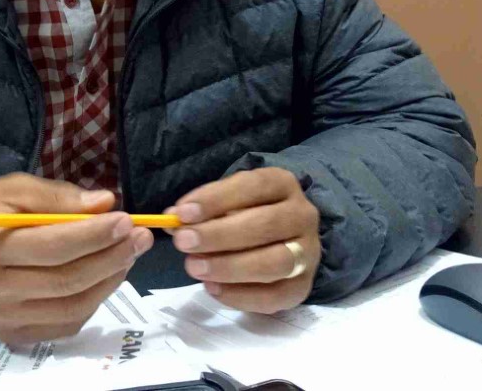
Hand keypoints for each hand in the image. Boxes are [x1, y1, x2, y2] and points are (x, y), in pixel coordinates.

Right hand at [0, 174, 153, 344]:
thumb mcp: (15, 188)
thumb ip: (59, 197)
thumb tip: (105, 204)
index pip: (52, 245)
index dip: (94, 235)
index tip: (125, 220)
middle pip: (66, 280)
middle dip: (110, 258)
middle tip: (138, 238)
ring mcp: (3, 317)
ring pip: (71, 307)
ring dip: (108, 281)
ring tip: (127, 255)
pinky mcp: (13, 334)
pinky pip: (65, 323)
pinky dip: (93, 302)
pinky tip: (104, 277)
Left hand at [167, 167, 320, 312]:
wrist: (284, 240)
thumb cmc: (248, 214)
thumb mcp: (227, 202)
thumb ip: (203, 210)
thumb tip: (173, 219)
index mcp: (283, 184)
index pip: (253, 186)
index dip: (216, 199)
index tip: (182, 214)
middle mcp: (302, 216)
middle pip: (265, 225)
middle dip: (219, 235)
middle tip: (183, 243)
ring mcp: (308, 253)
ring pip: (275, 262)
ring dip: (230, 267)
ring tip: (194, 267)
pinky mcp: (303, 287)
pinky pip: (275, 297)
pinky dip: (240, 296)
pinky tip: (212, 288)